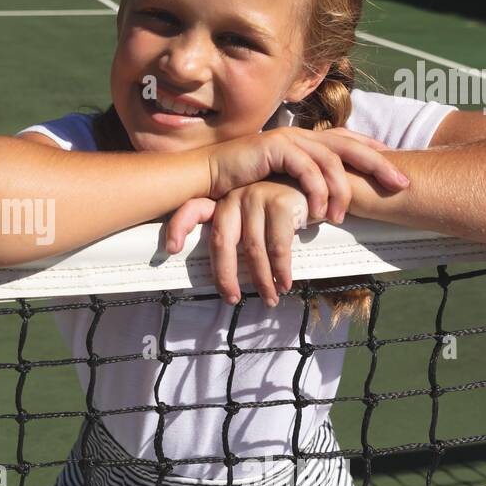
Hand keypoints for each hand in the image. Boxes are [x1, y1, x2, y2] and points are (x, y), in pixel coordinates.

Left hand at [166, 179, 314, 307]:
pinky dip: (281, 270)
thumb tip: (225, 275)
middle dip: (225, 276)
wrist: (315, 186)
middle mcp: (235, 198)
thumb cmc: (281, 207)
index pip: (192, 209)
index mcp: (223, 202)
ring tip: (270, 298)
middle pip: (221, 242)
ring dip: (262, 281)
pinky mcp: (281, 203)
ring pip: (253, 250)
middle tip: (231, 299)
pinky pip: (278, 247)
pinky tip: (284, 283)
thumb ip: (237, 236)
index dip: (178, 227)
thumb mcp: (254, 217)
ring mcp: (258, 198)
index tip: (171, 249)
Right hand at [206, 126, 409, 223]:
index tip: (398, 171)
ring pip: (331, 160)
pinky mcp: (276, 147)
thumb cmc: (243, 181)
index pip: (349, 142)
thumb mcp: (281, 180)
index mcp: (306, 140)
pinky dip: (317, 190)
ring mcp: (289, 138)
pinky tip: (319, 212)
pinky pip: (307, 169)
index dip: (375, 153)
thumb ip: (304, 181)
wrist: (208, 173)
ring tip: (342, 216)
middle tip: (401, 184)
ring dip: (342, 190)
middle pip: (351, 146)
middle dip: (379, 165)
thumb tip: (328, 199)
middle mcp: (302, 135)